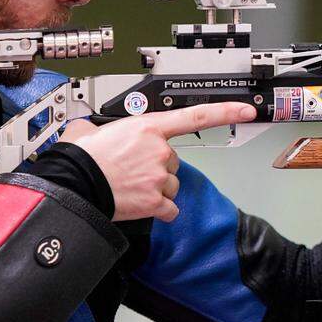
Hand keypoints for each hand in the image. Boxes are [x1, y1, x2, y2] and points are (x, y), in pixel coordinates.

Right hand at [59, 102, 256, 221]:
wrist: (75, 185)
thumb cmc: (81, 159)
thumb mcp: (91, 128)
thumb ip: (106, 127)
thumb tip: (93, 130)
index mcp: (148, 127)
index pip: (197, 116)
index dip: (226, 112)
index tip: (246, 111)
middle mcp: (160, 150)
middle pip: (173, 160)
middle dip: (156, 166)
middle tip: (130, 168)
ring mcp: (161, 177)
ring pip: (171, 184)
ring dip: (156, 187)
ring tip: (130, 185)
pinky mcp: (157, 201)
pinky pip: (169, 208)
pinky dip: (159, 209)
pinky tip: (140, 203)